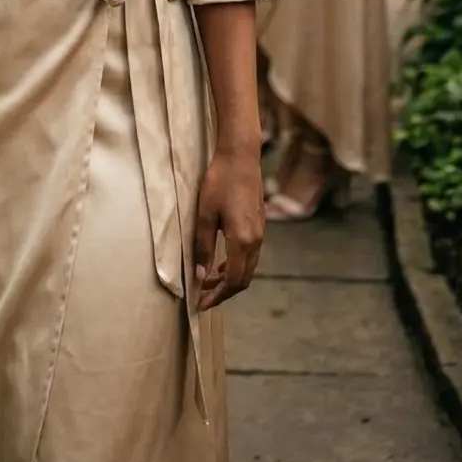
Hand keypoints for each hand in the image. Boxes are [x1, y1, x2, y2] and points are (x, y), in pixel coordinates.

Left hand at [192, 144, 264, 310]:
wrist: (241, 156)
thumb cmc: (219, 181)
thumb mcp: (205, 215)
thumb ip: (203, 247)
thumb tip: (200, 275)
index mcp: (243, 240)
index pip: (234, 281)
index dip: (218, 296)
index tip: (201, 304)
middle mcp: (256, 241)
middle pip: (243, 279)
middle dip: (224, 292)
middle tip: (203, 298)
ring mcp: (260, 233)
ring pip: (248, 268)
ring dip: (230, 279)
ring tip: (209, 282)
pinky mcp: (259, 225)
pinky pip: (250, 255)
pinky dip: (236, 265)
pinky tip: (222, 262)